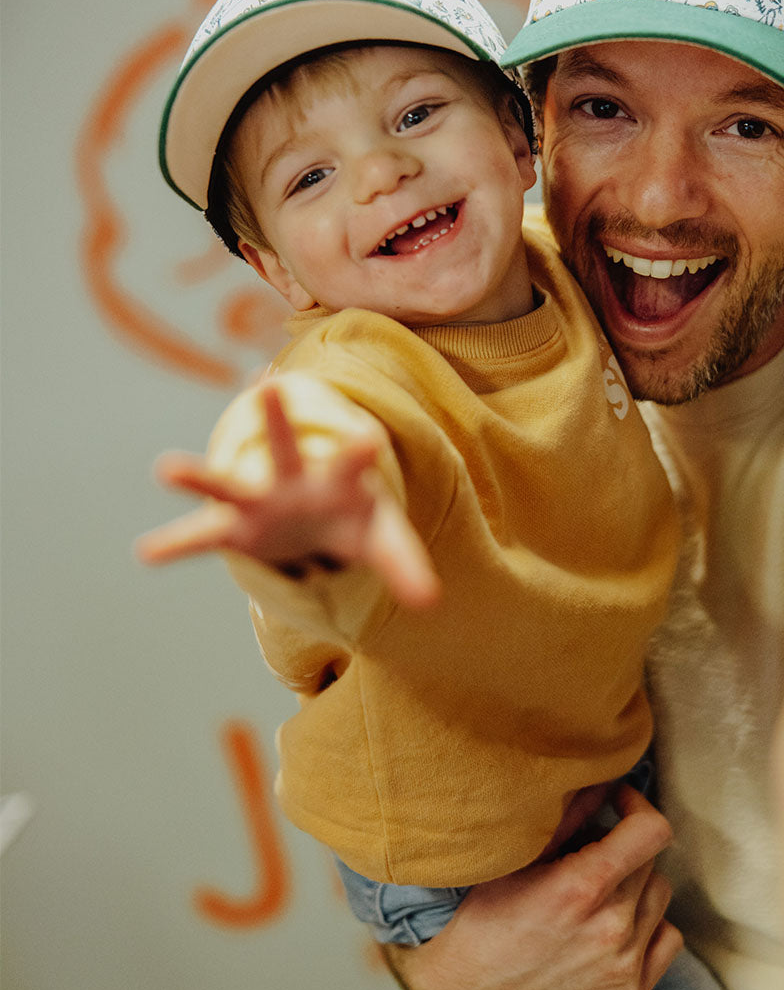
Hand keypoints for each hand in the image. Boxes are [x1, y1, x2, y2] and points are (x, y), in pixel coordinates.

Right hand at [136, 383, 439, 607]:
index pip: (353, 460)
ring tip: (162, 468)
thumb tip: (430, 602)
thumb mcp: (384, 541)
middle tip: (269, 387)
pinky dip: (177, 545)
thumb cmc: (353, 521)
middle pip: (287, 449)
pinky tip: (146, 554)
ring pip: (229, 484)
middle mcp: (295, 481)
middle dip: (278, 421)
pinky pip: (202, 537)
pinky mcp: (236, 526)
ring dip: (199, 477)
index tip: (367, 437)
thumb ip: (404, 566)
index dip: (359, 450)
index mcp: (339, 480)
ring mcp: (261, 500)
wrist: (317, 522)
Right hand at [385, 784, 683, 989]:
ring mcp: (625, 964)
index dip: (637, 805)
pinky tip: (616, 921)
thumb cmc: (486, 924)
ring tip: (599, 889)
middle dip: (623, 845)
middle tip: (590, 849)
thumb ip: (566, 817)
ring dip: (635, 883)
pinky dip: (649, 924)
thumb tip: (599, 779)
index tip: (618, 802)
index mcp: (582, 888)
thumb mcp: (517, 861)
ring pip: (659, 895)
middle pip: (650, 860)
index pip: (651, 831)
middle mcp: (612, 928)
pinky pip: (667, 938)